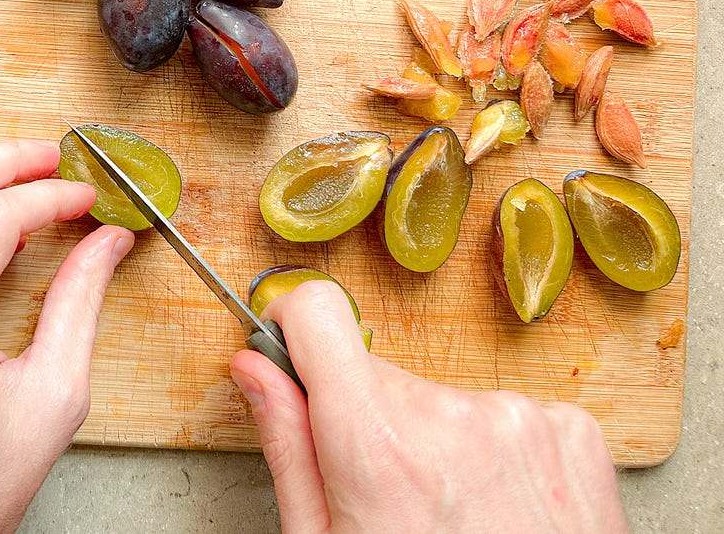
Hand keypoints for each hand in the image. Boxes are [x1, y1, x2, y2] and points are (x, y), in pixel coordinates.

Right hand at [230, 281, 626, 533]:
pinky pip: (503, 416)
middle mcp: (454, 417)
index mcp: (379, 445)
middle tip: (389, 497)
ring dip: (438, 442)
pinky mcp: (572, 433)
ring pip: (442, 400)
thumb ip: (288, 447)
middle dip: (371, 420)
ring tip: (453, 517)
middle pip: (379, 375)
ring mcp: (522, 420)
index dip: (293, 328)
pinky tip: (496, 511)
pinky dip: (495, 455)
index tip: (294, 355)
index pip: (318, 312)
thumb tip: (254, 368)